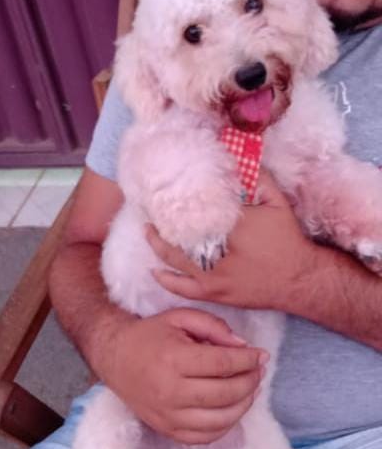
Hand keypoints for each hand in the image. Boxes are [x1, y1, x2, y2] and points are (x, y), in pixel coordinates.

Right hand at [109, 308, 266, 444]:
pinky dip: (226, 425)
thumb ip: (214, 327)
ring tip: (250, 389)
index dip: (249, 360)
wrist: (115, 358)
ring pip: (221, 420)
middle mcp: (170, 391)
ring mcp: (168, 415)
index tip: (261, 355)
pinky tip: (232, 408)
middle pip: (226, 393)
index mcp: (174, 359)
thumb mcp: (180, 317)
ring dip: (244, 405)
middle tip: (258, 371)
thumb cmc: (151, 335)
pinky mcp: (167, 430)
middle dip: (251, 381)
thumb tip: (243, 347)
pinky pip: (206, 437)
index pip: (223, 363)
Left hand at [147, 171, 316, 311]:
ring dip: (157, 244)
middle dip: (161, 221)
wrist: (299, 279)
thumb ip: (259, 179)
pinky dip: (166, 279)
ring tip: (148, 230)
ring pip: (174, 259)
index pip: (195, 210)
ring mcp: (212, 275)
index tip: (166, 189)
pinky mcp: (214, 293)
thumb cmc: (288, 240)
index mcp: (231, 226)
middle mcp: (216, 252)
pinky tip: (155, 270)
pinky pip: (183, 288)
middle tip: (149, 208)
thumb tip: (241, 156)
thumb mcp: (278, 204)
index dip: (178, 200)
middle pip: (177, 234)